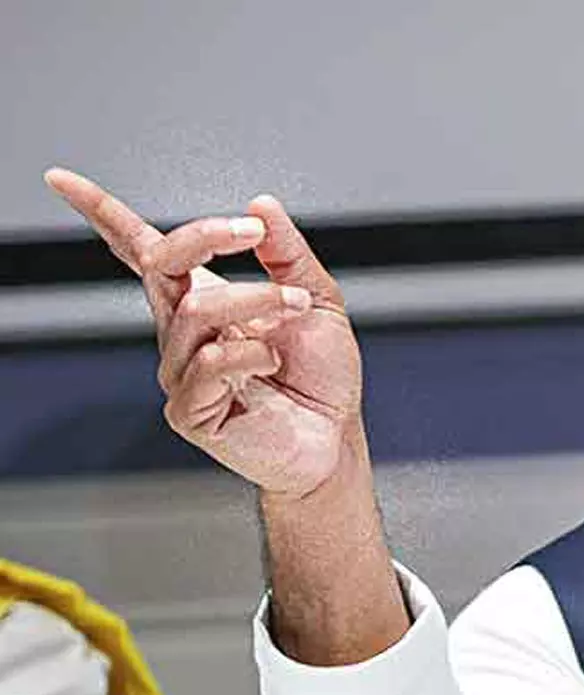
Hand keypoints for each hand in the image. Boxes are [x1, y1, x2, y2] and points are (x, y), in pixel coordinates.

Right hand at [44, 169, 362, 496]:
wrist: (334, 437)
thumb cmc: (320, 376)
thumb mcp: (316, 298)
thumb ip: (289, 254)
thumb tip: (261, 204)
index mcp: (202, 299)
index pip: (143, 252)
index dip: (101, 214)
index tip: (61, 180)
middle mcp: (182, 332)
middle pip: (162, 264)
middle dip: (206, 237)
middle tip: (252, 233)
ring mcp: (180, 371)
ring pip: (197, 311)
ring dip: (256, 300)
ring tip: (295, 307)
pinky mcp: (189, 411)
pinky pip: (209, 364)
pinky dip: (252, 354)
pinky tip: (273, 364)